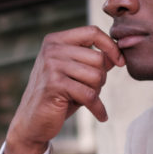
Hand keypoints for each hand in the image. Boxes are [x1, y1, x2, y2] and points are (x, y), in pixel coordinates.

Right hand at [3, 26, 123, 153]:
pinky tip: (101, 116)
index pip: (92, 32)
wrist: (32, 122)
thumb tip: (117, 55)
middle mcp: (52, 49)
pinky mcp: (55, 85)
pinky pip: (90, 95)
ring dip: (96, 91)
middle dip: (101, 78)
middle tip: (90, 90)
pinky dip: (98, 108)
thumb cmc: (57, 96)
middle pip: (98, 58)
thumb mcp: (74, 73)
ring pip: (96, 76)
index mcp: (55, 41)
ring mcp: (52, 66)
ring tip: (84, 99)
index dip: (110, 46)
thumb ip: (92, 61)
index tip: (120, 62)